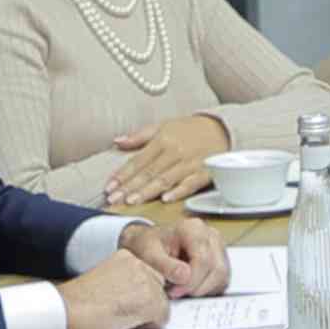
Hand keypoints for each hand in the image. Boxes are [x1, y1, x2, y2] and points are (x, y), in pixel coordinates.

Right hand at [57, 251, 177, 328]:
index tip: (124, 301)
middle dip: (147, 303)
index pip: (149, 276)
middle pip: (159, 288)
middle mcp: (139, 264)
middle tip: (124, 312)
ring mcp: (147, 282)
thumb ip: (124, 282)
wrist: (67, 309)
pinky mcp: (150, 301)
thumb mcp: (104, 278)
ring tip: (122, 317)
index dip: (139, 294)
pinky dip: (148, 326)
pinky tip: (126, 323)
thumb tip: (137, 297)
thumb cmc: (77, 300)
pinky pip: (162, 318)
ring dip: (147, 315)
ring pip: (162, 304)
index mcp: (126, 257)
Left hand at [101, 114, 230, 205]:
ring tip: (132, 201)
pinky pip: (190, 183)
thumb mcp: (163, 126)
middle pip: (148, 172)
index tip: (109, 187)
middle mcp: (174, 151)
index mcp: (162, 140)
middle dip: (129, 187)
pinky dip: (179, 191)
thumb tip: (117, 141)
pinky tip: (166, 199)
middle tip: (114, 199)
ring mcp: (189, 163)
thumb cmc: (189, 129)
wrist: (221, 128)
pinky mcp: (204, 172)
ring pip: (165, 179)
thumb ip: (139, 136)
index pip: (138, 161)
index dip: (122, 174)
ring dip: (147, 192)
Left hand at [118, 216, 230, 294]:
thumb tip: (185, 276)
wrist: (149, 242)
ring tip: (181, 289)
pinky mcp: (220, 259)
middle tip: (177, 293)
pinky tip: (190, 287)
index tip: (175, 292)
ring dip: (203, 290)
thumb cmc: (148, 244)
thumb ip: (165, 265)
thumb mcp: (149, 254)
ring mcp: (218, 247)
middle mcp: (210, 235)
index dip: (191, 281)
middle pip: (217, 269)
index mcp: (193, 229)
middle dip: (197, 287)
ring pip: (222, 277)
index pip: (203, 259)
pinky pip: (222, 280)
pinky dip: (207, 289)